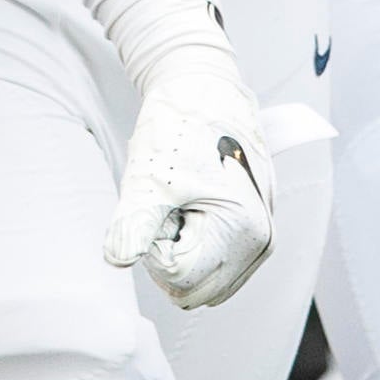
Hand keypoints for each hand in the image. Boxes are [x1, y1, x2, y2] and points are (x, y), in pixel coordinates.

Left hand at [107, 37, 277, 308]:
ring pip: (202, 280)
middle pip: (193, 289)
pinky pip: (212, 264)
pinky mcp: (252, 234)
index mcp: (244, 233)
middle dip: (169, 253)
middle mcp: (261, 244)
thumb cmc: (180, 126)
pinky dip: (193, 242)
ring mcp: (260, 240)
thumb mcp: (149, 175)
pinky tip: (193, 204)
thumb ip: (133, 223)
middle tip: (169, 205)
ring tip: (182, 202)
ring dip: (181, 249)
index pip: (181, 278)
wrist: (204, 90)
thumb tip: (118, 260)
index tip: (159, 203)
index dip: (155, 245)